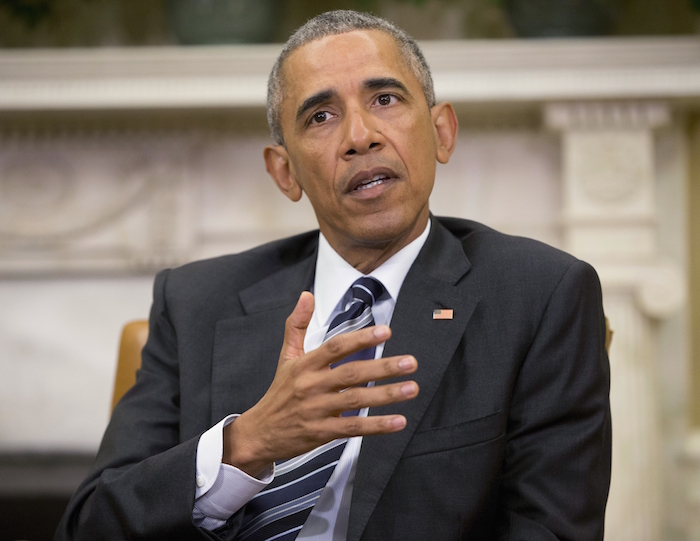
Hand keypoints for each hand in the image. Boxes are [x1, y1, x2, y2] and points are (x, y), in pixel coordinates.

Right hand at [223, 291, 418, 476]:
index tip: (386, 332)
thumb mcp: (286, 357)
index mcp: (305, 365)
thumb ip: (297, 325)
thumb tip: (307, 295)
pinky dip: (377, 426)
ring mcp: (316, 410)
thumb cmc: (279, 393)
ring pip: (356, 400)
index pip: (336, 347)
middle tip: (410, 362)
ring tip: (412, 388)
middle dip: (383, 367)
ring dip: (387, 395)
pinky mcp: (321, 433)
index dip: (361, 338)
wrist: (260, 433)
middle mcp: (311, 386)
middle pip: (351, 373)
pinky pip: (353, 428)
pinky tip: (399, 422)